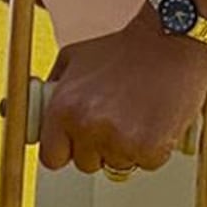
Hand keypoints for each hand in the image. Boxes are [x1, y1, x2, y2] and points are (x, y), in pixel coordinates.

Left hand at [36, 9, 206, 176]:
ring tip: (134, 115)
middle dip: (96, 147)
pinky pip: (145, 164)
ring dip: (124, 149)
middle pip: (85, 163)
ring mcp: (120, 140)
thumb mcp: (73, 60)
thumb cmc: (123, 49)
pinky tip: (153, 122)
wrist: (168, 42)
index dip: (64, 150)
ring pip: (116, 165)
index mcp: (63, 108)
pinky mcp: (151, 148)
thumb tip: (38, 110)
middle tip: (113, 120)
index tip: (73, 144)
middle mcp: (87, 126)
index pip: (51, 157)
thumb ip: (54, 89)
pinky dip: (151, 149)